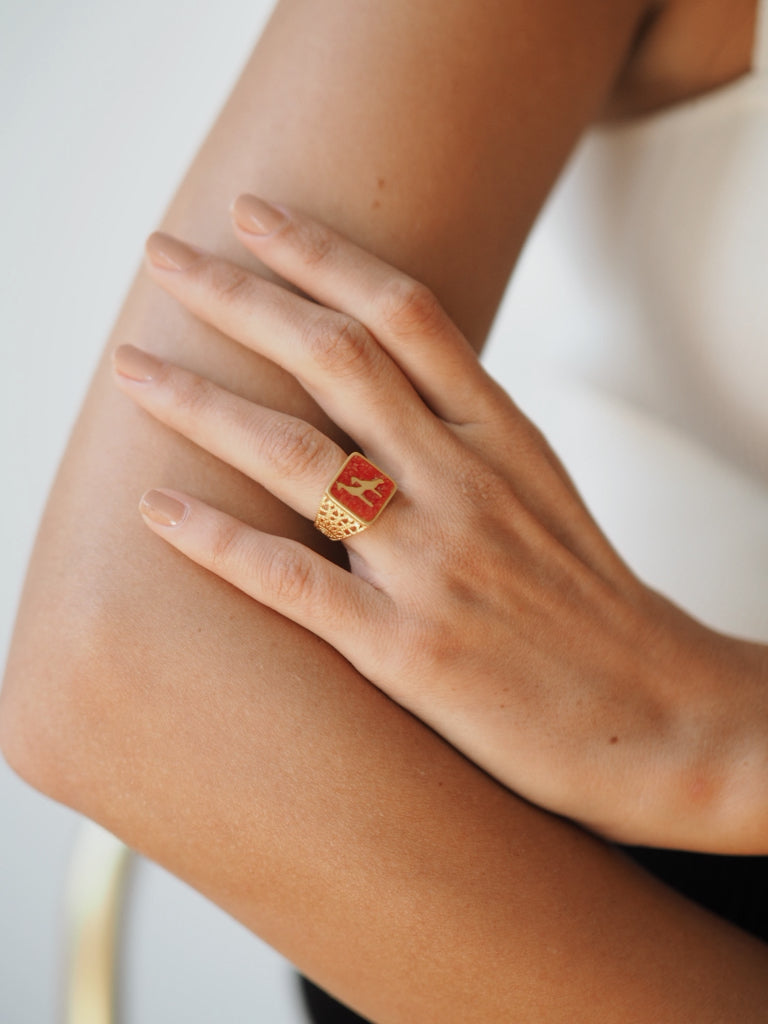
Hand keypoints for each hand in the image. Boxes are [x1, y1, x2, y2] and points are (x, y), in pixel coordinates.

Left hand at [112, 195, 767, 852]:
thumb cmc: (589, 604)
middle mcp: (465, 483)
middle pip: (335, 359)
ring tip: (135, 368)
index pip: (404, 313)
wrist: (654, 715)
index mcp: (502, 438)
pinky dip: (217, 542)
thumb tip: (377, 389)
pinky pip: (292, 581)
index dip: (321, 252)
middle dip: (239, 296)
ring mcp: (435, 564)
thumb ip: (463, 432)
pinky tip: (156, 511)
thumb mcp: (541, 490)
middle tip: (164, 256)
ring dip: (203, 403)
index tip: (254, 214)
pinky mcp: (407, 650)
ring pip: (298, 457)